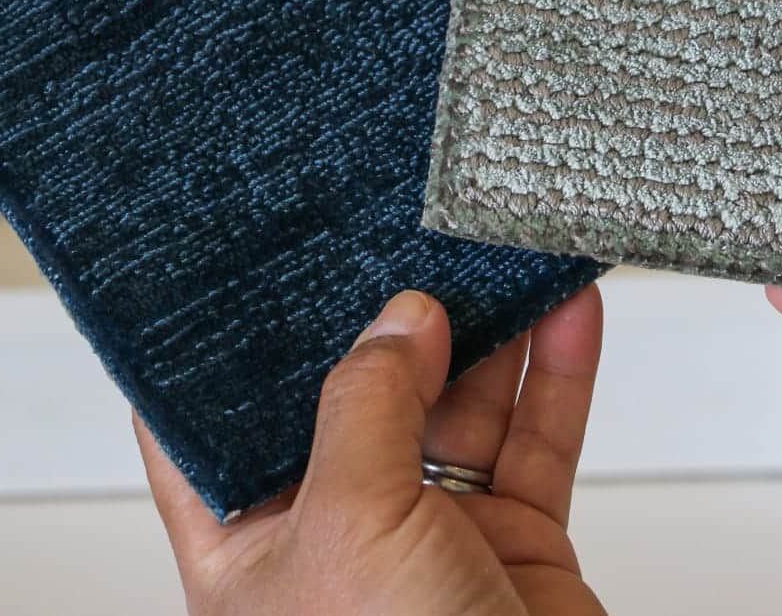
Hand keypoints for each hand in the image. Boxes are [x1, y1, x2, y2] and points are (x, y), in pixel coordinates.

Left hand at [136, 286, 605, 614]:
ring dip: (494, 333)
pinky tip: (570, 314)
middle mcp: (339, 528)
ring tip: (508, 257)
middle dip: (396, 319)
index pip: (211, 426)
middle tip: (422, 239)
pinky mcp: (515, 541)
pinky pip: (537, 440)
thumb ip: (366, 409)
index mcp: (251, 541)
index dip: (228, 343)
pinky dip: (558, 376)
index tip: (255, 257)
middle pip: (363, 393)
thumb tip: (400, 319)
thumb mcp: (351, 530)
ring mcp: (433, 533)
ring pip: (463, 406)